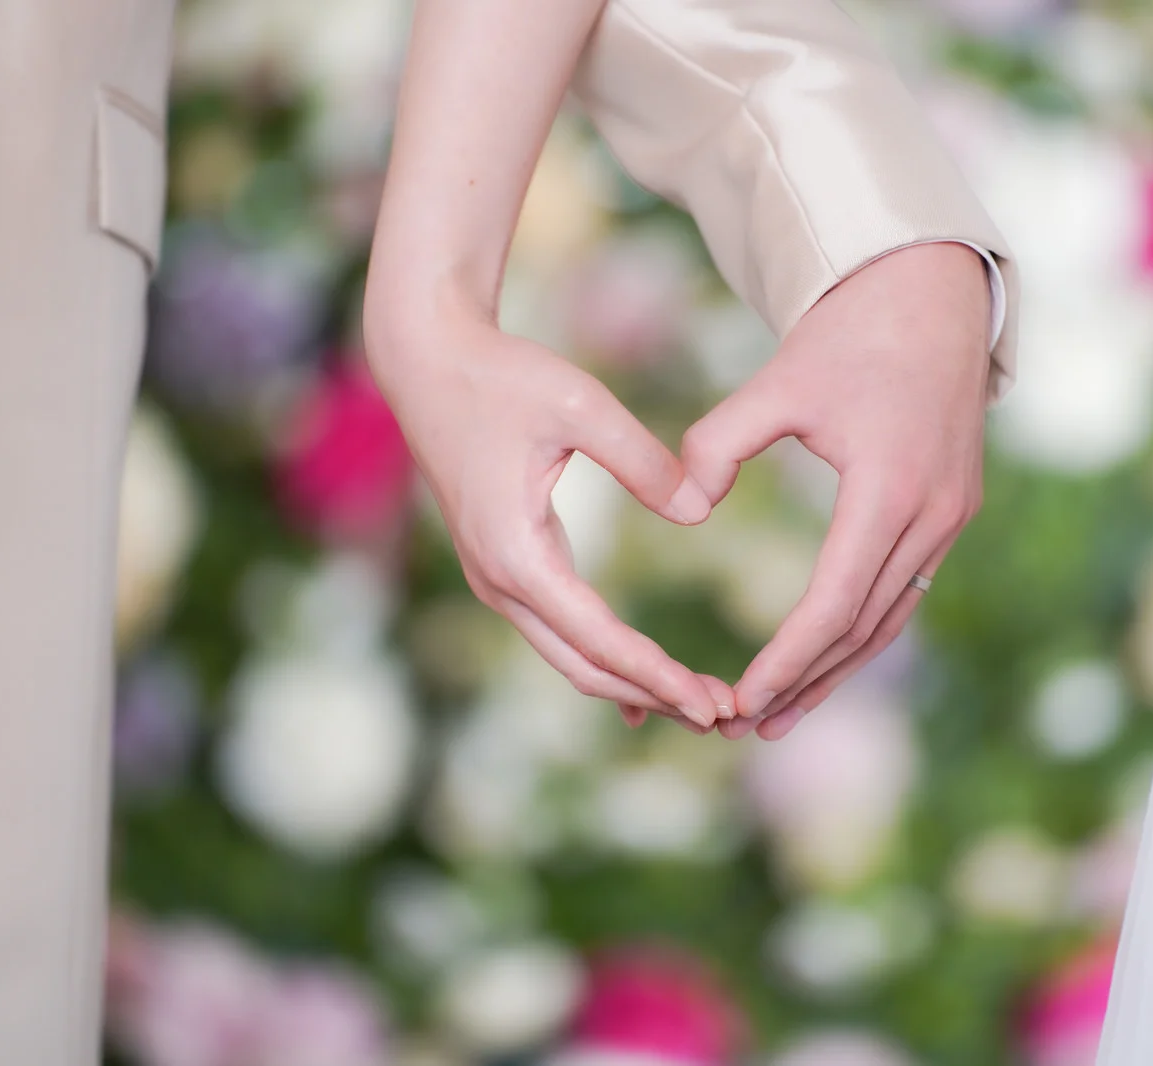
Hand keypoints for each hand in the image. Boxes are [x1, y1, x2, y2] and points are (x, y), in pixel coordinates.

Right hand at [364, 293, 728, 730]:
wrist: (427, 359)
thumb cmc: (502, 375)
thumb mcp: (580, 404)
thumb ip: (643, 460)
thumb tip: (701, 513)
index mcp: (517, 554)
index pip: (600, 639)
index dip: (660, 676)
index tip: (715, 704)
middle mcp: (499, 581)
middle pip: (585, 668)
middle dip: (655, 696)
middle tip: (725, 716)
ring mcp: (495, 579)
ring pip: (571, 657)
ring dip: (634, 684)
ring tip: (701, 703)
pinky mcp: (503, 566)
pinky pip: (558, 633)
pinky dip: (605, 662)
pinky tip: (645, 689)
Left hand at [683, 243, 992, 739]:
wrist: (931, 294)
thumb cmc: (847, 334)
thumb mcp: (776, 382)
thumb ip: (719, 444)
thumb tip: (683, 510)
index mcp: (888, 489)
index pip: (833, 603)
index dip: (785, 659)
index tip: (738, 698)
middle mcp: (932, 515)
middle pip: (863, 628)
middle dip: (802, 682)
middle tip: (741, 726)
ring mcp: (951, 517)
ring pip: (890, 619)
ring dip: (834, 671)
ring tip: (777, 716)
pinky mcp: (953, 511)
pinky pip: (904, 591)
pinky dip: (861, 632)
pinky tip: (823, 660)